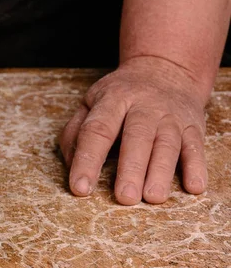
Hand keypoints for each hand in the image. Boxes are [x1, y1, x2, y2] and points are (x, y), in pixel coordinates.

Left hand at [59, 56, 209, 204]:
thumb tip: (71, 165)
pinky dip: (197, 167)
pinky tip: (194, 187)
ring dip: (161, 172)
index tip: (80, 188)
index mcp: (113, 100)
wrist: (164, 70)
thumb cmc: (119, 96)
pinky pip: (196, 147)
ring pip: (168, 144)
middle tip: (124, 198)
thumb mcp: (90, 103)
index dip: (87, 160)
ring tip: (153, 197)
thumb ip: (75, 132)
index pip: (97, 131)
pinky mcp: (193, 126)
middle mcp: (144, 106)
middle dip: (131, 169)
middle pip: (137, 137)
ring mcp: (171, 116)